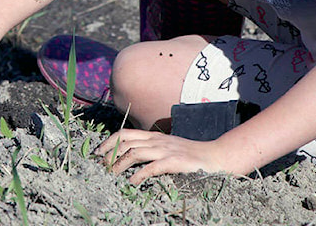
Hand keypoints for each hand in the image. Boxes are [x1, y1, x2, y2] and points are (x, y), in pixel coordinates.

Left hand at [94, 128, 231, 184]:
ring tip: (111, 174)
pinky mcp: (174, 162)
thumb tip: (132, 157)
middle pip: (125, 142)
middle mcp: (157, 140)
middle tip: (101, 166)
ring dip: (119, 164)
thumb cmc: (192, 156)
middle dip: (109, 154)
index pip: (125, 133)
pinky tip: (132, 182)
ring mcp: (165, 150)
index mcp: (154, 136)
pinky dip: (139, 175)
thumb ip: (153, 149)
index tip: (98, 152)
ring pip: (134, 152)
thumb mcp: (168, 148)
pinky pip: (151, 167)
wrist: (217, 156)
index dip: (109, 141)